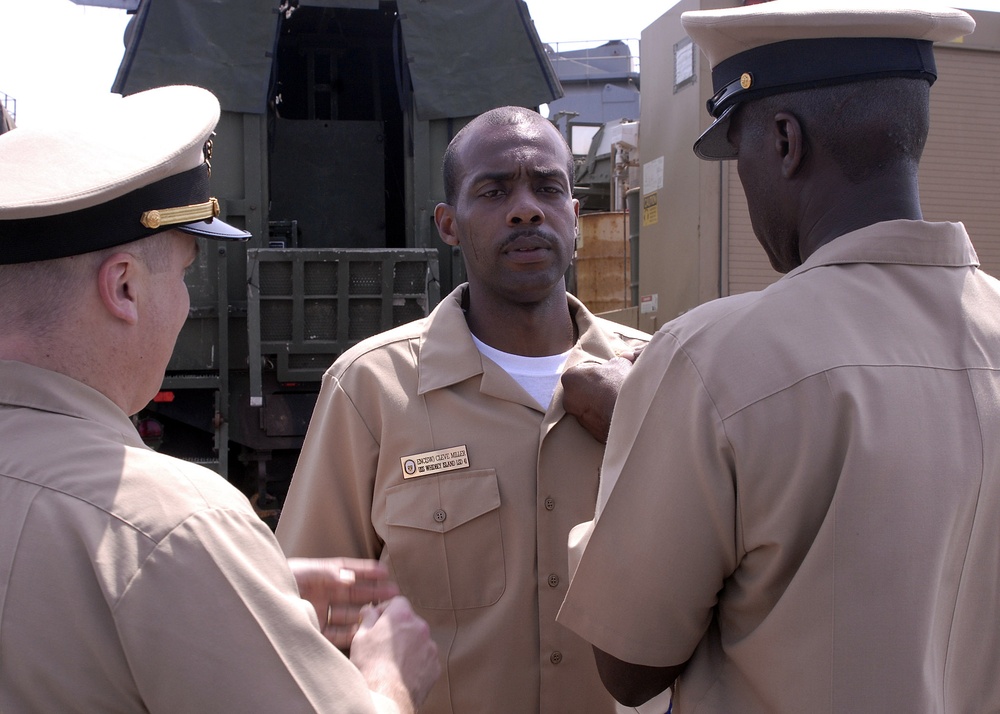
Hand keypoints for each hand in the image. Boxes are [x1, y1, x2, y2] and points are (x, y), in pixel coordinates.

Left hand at [287, 557, 399, 649]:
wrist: (257, 603)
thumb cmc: (279, 580)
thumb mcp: (303, 571)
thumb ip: (327, 573)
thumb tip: (349, 578)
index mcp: (320, 575)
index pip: (348, 570)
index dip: (366, 571)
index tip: (385, 570)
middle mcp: (322, 593)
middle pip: (353, 592)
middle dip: (374, 592)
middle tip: (394, 592)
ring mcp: (319, 612)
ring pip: (348, 613)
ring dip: (366, 612)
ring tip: (384, 612)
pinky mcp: (314, 631)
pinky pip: (337, 633)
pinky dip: (351, 631)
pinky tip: (365, 630)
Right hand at [351, 596, 440, 713]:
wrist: (386, 697)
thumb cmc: (370, 666)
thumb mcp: (361, 637)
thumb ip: (368, 618)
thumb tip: (370, 610)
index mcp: (402, 616)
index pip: (397, 602)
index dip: (386, 610)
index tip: (377, 620)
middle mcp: (420, 627)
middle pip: (409, 621)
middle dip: (397, 629)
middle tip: (382, 644)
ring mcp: (430, 647)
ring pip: (418, 640)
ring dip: (408, 646)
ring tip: (392, 662)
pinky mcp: (435, 666)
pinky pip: (425, 658)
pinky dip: (416, 662)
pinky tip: (402, 672)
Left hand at [562, 347, 641, 442]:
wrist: (630, 415)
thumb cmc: (620, 385)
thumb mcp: (620, 364)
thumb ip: (616, 360)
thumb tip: (625, 356)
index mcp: (571, 377)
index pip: (580, 371)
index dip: (595, 372)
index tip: (605, 374)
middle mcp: (568, 399)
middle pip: (582, 390)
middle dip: (594, 389)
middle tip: (610, 387)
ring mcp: (577, 417)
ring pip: (587, 406)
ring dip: (598, 403)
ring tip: (615, 400)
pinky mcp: (588, 432)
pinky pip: (595, 420)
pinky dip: (602, 416)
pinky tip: (615, 412)